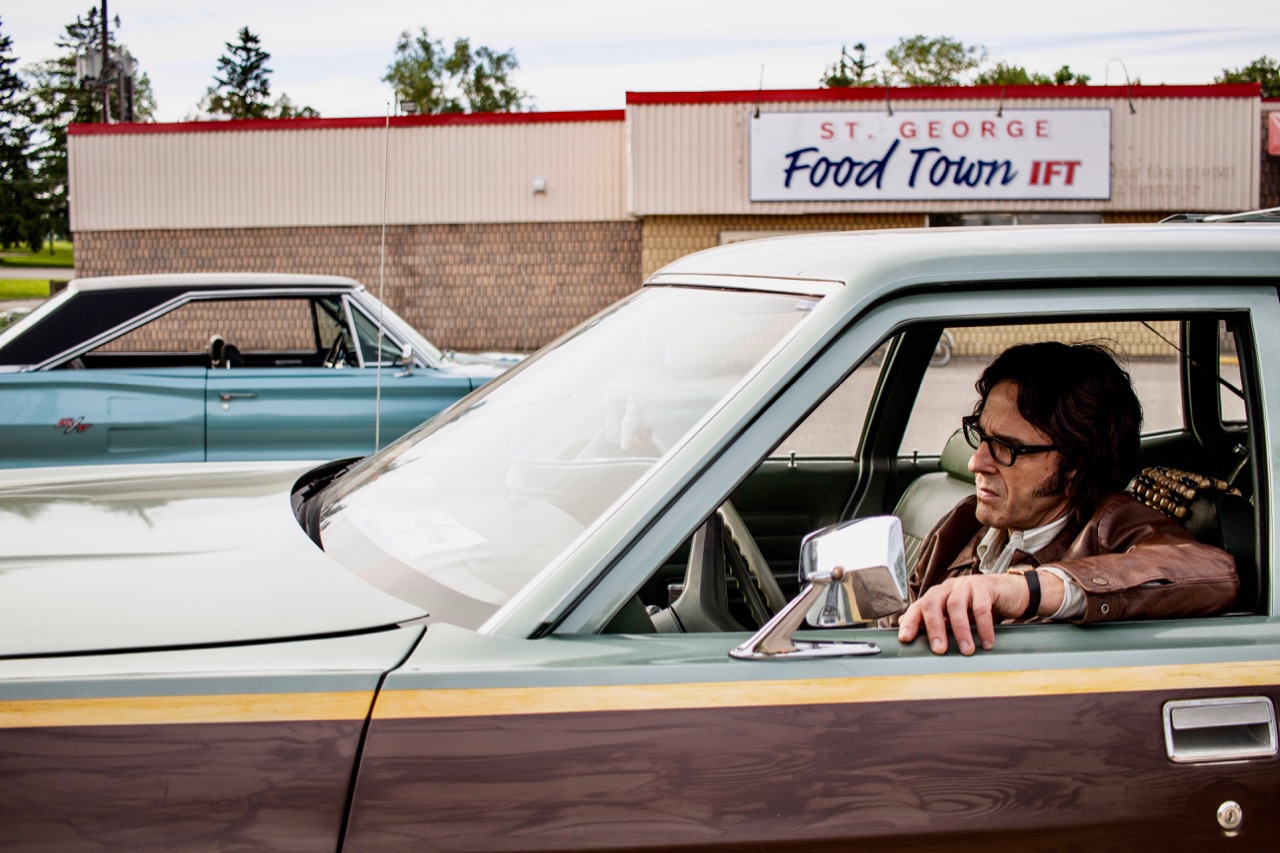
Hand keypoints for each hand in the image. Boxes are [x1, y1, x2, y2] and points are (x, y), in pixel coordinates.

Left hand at [897, 573, 1039, 654]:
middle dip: (934, 628)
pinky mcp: (985, 586)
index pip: (918, 606)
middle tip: (939, 649)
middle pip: (932, 603)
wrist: (1010, 591)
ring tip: (967, 650)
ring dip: (960, 630)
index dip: (910, 622)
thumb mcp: (956, 614)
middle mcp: (948, 588)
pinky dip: (983, 626)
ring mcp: (965, 585)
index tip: (905, 639)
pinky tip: (986, 642)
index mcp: (937, 595)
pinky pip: (981, 607)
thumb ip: (936, 620)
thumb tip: (906, 627)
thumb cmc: (978, 604)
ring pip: (956, 605)